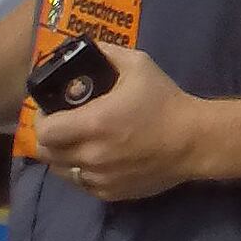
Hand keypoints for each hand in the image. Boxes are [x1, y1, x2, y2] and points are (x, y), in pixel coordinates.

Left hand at [30, 39, 210, 201]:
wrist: (198, 141)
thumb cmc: (167, 102)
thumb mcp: (140, 66)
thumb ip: (108, 53)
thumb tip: (87, 48)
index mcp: (94, 124)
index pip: (43, 131)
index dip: (42, 120)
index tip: (52, 111)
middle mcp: (92, 155)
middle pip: (47, 153)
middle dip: (51, 139)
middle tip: (63, 127)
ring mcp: (101, 177)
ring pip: (62, 171)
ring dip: (64, 157)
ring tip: (79, 145)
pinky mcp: (112, 193)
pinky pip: (82, 184)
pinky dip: (83, 173)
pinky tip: (97, 160)